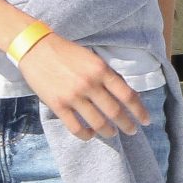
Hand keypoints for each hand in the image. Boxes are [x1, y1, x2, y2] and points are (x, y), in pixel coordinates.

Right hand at [18, 33, 150, 141]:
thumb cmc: (67, 52)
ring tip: (112, 134)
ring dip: (108, 132)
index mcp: (101, 70)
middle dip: (127, 125)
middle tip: (132, 131)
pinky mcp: (58, 105)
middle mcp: (90, 84)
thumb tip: (126, 95)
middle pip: (115, 112)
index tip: (145, 120)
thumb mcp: (93, 58)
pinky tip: (90, 135)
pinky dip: (86, 135)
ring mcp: (73, 96)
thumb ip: (108, 76)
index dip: (139, 111)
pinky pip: (75, 127)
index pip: (127, 95)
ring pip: (97, 123)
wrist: (36, 48)